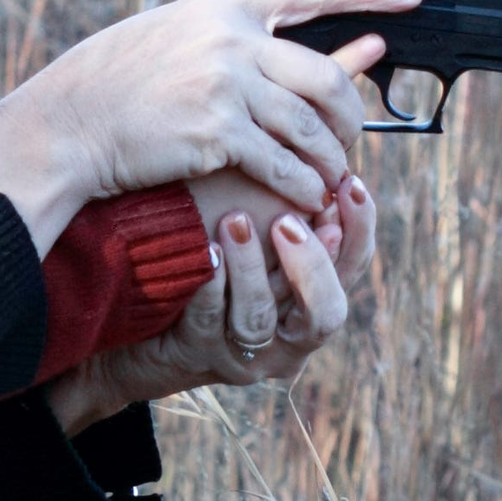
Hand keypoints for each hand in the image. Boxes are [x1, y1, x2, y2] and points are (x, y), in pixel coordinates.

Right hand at [0, 0, 422, 245]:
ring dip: (330, 159)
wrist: (70, 123)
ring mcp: (225, 84)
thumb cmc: (118, 83)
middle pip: (326, 75)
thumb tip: (287, 43)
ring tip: (332, 179)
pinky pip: (283, 163)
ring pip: (310, 126)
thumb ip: (231, 35)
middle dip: (352, 115)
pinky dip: (303, 186)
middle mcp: (231, 39)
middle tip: (355, 140)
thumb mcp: (175, 35)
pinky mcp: (217, 133)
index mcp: (224, 7)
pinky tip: (306, 198)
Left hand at [47, 173, 378, 429]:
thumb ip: (291, 209)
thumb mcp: (259, 242)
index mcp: (312, 303)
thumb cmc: (214, 269)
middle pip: (326, 312)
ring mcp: (241, 354)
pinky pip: (206, 322)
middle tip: (288, 218)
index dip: (359, 230)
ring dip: (250, 267)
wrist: (143, 328)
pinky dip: (209, 285)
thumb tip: (319, 145)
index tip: (349, 183)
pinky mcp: (196, 355)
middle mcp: (286, 338)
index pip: (352, 267)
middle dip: (312, 265)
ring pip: (259, 316)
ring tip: (234, 221)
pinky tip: (204, 252)